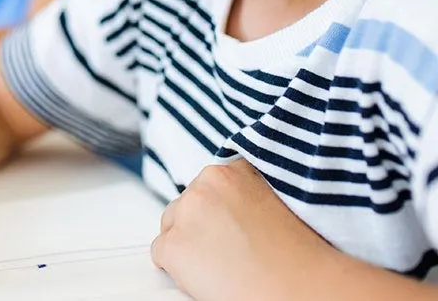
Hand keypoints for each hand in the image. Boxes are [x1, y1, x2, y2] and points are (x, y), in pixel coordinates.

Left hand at [150, 159, 336, 300]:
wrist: (299, 290)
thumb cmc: (295, 255)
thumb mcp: (274, 200)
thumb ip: (245, 190)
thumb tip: (225, 203)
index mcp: (232, 170)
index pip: (208, 186)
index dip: (218, 211)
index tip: (229, 227)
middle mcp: (205, 183)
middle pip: (186, 204)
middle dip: (200, 226)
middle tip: (227, 251)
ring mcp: (187, 212)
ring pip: (171, 226)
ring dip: (188, 244)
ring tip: (221, 265)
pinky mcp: (174, 245)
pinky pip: (160, 254)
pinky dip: (176, 269)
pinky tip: (205, 277)